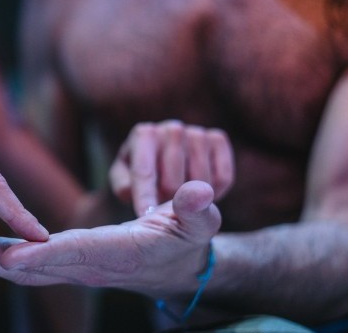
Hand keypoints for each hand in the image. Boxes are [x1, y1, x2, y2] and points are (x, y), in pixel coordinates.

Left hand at [0, 181, 220, 296]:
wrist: (175, 267)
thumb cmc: (186, 239)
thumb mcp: (199, 223)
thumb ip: (197, 209)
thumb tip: (199, 191)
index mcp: (118, 252)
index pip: (77, 253)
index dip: (44, 255)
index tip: (11, 258)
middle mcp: (90, 265)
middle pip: (39, 265)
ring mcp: (75, 268)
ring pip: (27, 268)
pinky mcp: (67, 264)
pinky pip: (29, 265)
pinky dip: (0, 259)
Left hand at [109, 120, 233, 215]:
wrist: (169, 161)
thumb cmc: (142, 176)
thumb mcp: (126, 182)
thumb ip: (124, 187)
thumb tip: (131, 191)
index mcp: (143, 135)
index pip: (144, 172)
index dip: (145, 198)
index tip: (147, 219)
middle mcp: (170, 128)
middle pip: (173, 182)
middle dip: (169, 202)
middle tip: (166, 208)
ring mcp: (196, 132)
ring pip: (200, 181)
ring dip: (193, 200)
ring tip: (183, 199)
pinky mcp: (217, 139)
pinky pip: (223, 176)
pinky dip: (216, 192)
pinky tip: (203, 193)